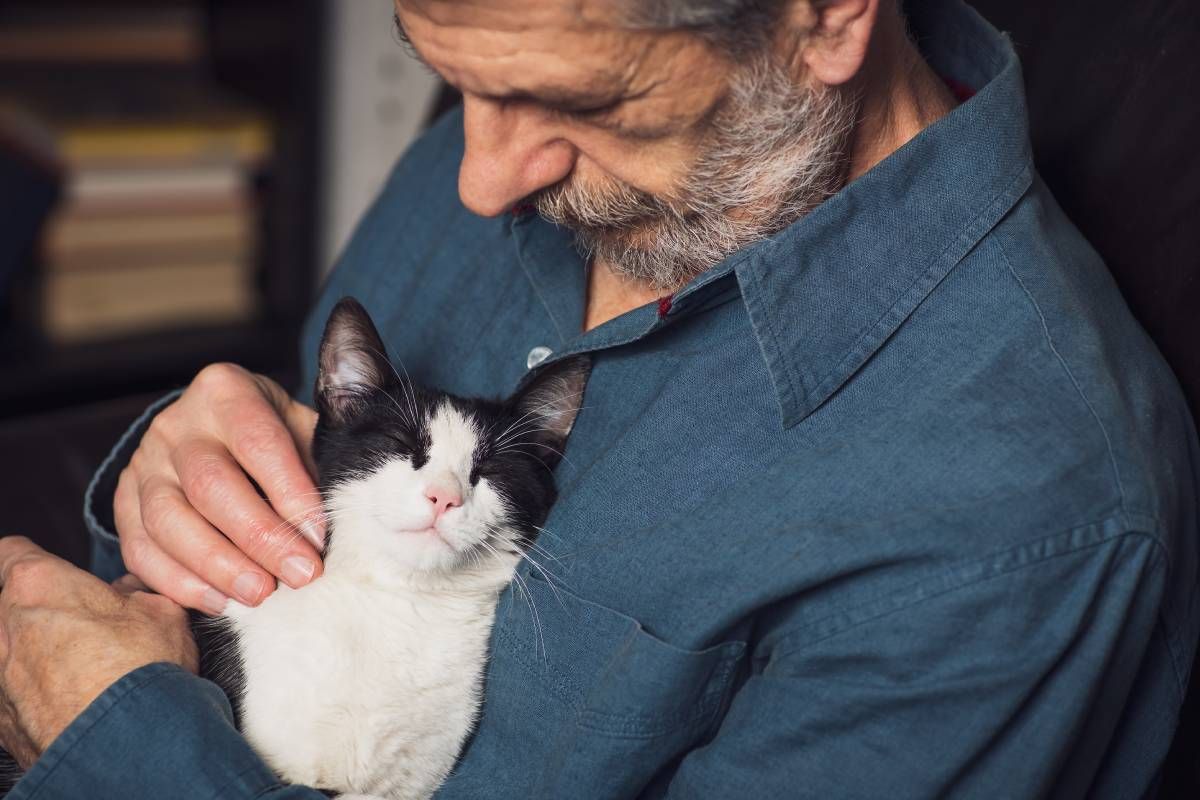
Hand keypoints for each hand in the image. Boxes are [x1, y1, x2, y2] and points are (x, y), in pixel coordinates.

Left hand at [0, 537, 197, 767]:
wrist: (128, 743)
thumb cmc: (139, 671)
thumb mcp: (162, 611)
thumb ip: (137, 594)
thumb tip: (134, 593)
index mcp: (37, 584)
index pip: (14, 552)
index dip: (38, 562)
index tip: (56, 573)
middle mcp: (4, 626)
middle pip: (12, 607)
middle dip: (43, 614)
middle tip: (85, 626)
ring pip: (12, 652)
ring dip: (38, 657)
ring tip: (83, 673)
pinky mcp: (0, 719)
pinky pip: (14, 696)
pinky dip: (37, 697)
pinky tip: (75, 705)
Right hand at [115, 363, 325, 612]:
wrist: (211, 429)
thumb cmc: (271, 434)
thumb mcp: (299, 428)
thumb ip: (318, 463)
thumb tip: (343, 523)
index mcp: (226, 392)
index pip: (259, 443)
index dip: (291, 493)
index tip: (319, 537)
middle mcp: (177, 425)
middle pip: (211, 486)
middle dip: (260, 538)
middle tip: (299, 575)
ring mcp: (144, 464)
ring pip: (169, 521)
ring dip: (219, 566)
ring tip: (261, 596)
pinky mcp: (122, 503)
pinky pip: (141, 549)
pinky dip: (179, 582)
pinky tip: (219, 602)